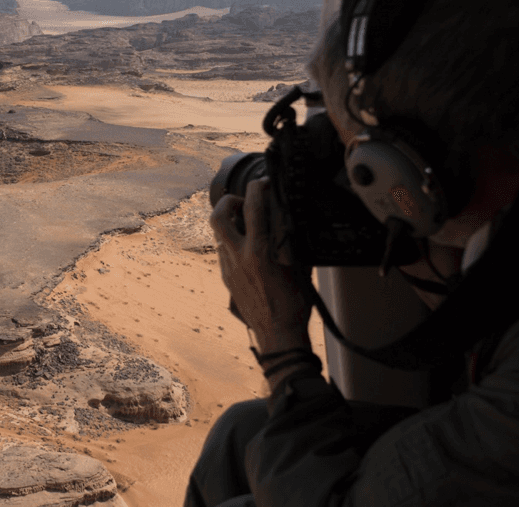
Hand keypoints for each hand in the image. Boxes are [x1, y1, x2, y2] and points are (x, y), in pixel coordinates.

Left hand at [211, 178, 312, 353]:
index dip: (258, 188)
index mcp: (259, 251)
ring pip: (218, 234)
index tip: (264, 183)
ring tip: (246, 223)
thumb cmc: (295, 304)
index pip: (253, 208)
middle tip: (243, 201)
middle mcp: (239, 257)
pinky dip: (232, 242)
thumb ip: (291, 239)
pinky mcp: (226, 279)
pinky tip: (247, 246)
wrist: (278, 335)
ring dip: (229, 222)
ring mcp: (229, 268)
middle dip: (228, 201)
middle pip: (218, 216)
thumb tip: (289, 218)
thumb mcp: (300, 266)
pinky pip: (223, 252)